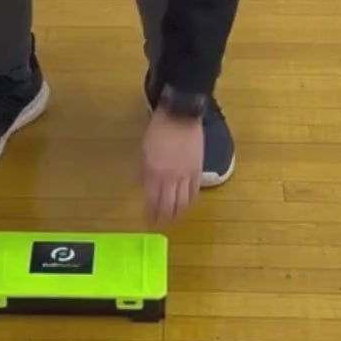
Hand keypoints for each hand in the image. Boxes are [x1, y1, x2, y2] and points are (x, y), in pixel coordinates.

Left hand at [140, 108, 203, 227]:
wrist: (181, 116)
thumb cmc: (157, 131)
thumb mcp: (142, 150)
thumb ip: (142, 171)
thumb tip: (142, 186)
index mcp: (155, 173)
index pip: (152, 201)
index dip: (151, 214)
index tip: (148, 222)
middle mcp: (171, 178)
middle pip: (169, 206)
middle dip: (164, 218)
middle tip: (161, 224)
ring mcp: (187, 175)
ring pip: (184, 202)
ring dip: (178, 213)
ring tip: (173, 218)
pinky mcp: (198, 170)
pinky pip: (195, 191)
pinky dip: (190, 200)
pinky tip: (186, 204)